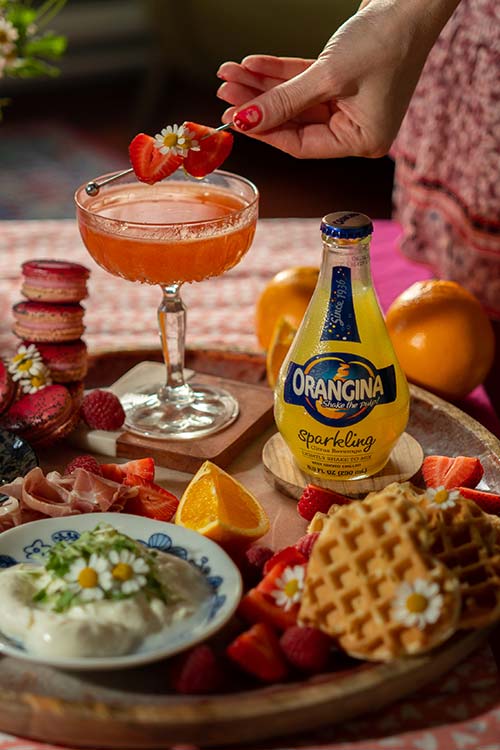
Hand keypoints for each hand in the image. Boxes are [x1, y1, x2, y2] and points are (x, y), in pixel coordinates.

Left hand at [216, 0, 459, 158]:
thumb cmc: (386, 39)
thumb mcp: (328, 76)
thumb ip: (284, 102)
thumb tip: (246, 121)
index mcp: (363, 140)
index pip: (301, 145)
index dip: (264, 131)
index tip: (233, 119)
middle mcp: (357, 127)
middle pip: (294, 122)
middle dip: (258, 105)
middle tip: (225, 92)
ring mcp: (352, 104)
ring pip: (296, 100)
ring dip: (263, 87)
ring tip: (230, 75)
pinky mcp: (346, 80)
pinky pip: (305, 82)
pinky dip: (280, 73)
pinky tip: (253, 64)